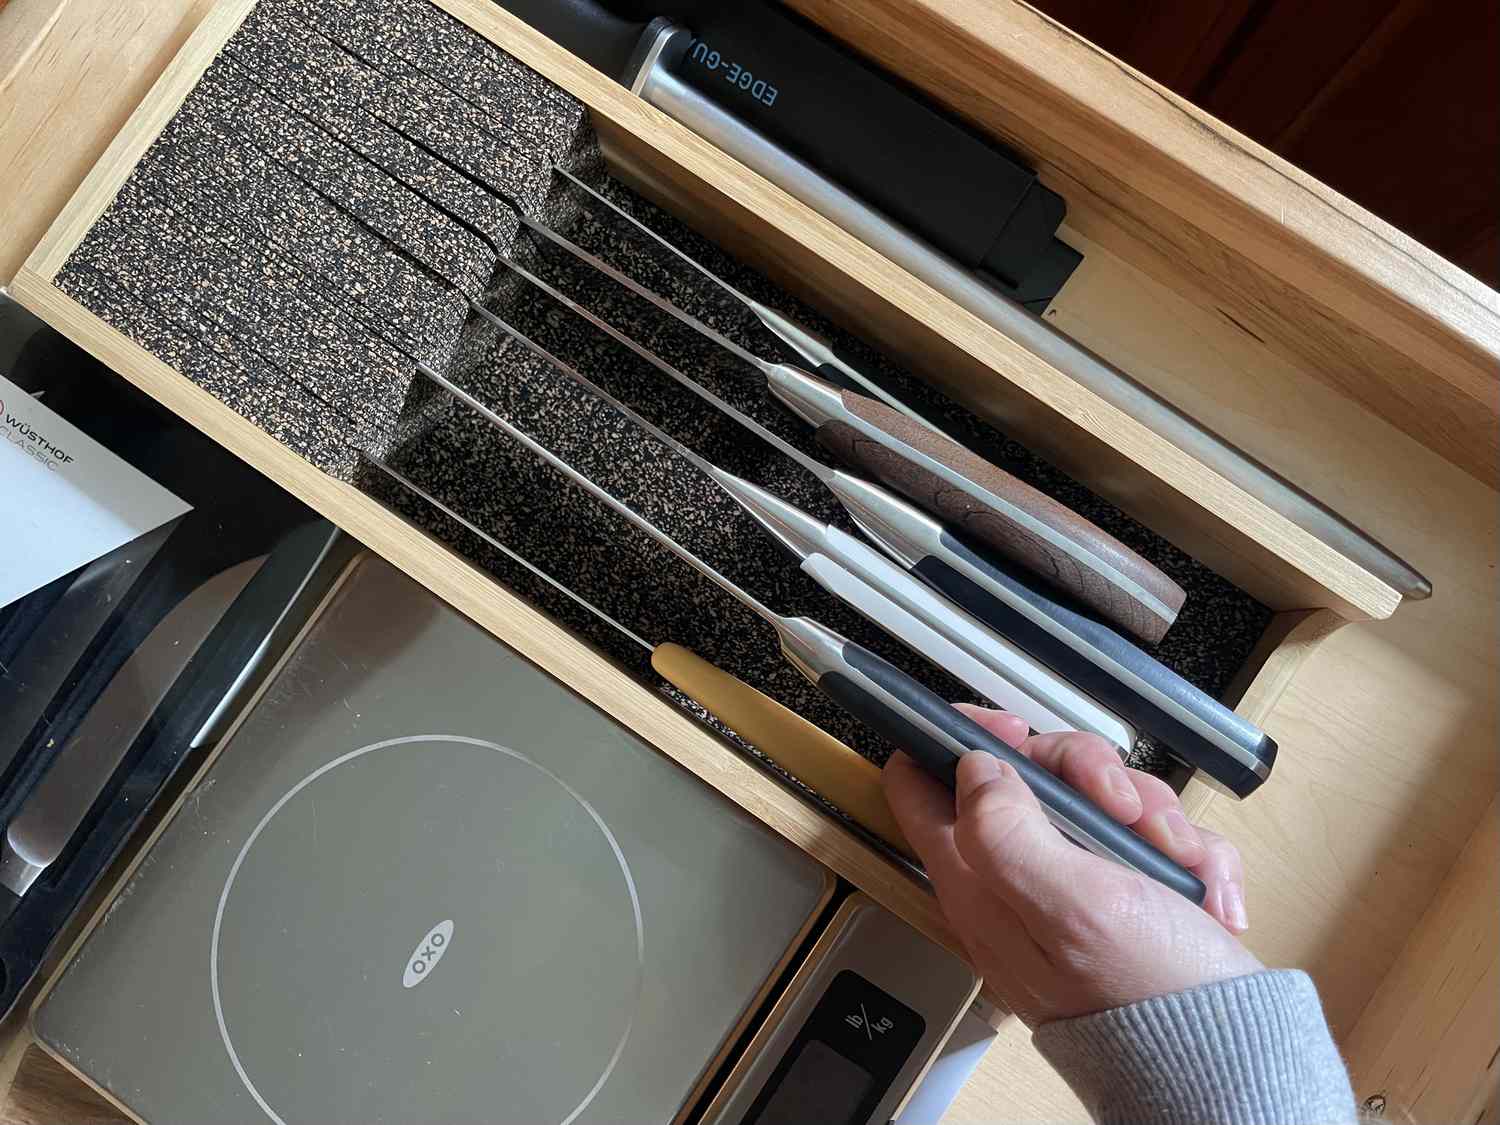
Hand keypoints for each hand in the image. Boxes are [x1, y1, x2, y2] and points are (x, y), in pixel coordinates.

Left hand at [883, 705, 1262, 1027]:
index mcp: (980, 882)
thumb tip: (974, 769)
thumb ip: (1007, 834)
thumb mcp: (1071, 907)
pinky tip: (1202, 891)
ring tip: (1175, 864)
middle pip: (1029, 775)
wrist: (1228, 1061)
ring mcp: (1075, 886)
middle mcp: (1018, 880)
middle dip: (1089, 774)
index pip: (921, 787)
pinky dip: (1187, 855)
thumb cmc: (1145, 997)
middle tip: (1122, 808)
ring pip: (1100, 799)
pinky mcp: (1128, 896)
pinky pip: (1151, 838)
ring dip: (1153, 817)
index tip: (1012, 731)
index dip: (957, 740)